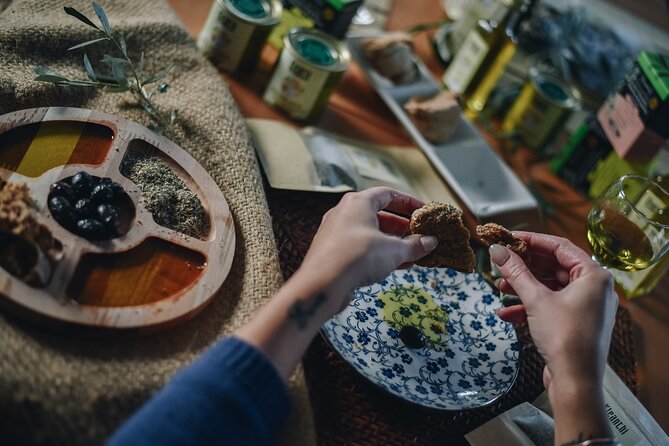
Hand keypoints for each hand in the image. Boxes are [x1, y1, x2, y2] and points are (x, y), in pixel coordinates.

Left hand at [237, 187, 436, 380]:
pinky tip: (395, 266)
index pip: (388, 194)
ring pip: (370, 233)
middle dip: (402, 227)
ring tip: (412, 255)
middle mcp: (344, 213)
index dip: (408, 203)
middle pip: (378, 215)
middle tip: (419, 237)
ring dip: (392, 243)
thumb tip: (431, 242)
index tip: (423, 212)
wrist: (322, 284)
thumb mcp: (393, 251)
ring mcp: (336, 232)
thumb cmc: (357, 257)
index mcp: (358, 202)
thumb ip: (414, 246)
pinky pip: (360, 247)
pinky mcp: (332, 251)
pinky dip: (378, 253)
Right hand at [490, 232, 616, 443]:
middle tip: (501, 262)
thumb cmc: (565, 338)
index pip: (559, 246)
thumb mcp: (536, 299)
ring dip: (523, 288)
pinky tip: (507, 314)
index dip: (531, 240)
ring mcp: (586, 307)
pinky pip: (550, 306)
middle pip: (553, 266)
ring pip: (550, 287)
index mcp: (594, 275)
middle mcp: (594, 288)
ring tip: (500, 288)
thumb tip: (497, 251)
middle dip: (524, 267)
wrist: (575, 382)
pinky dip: (530, 307)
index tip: (507, 238)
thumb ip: (516, 272)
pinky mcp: (576, 323)